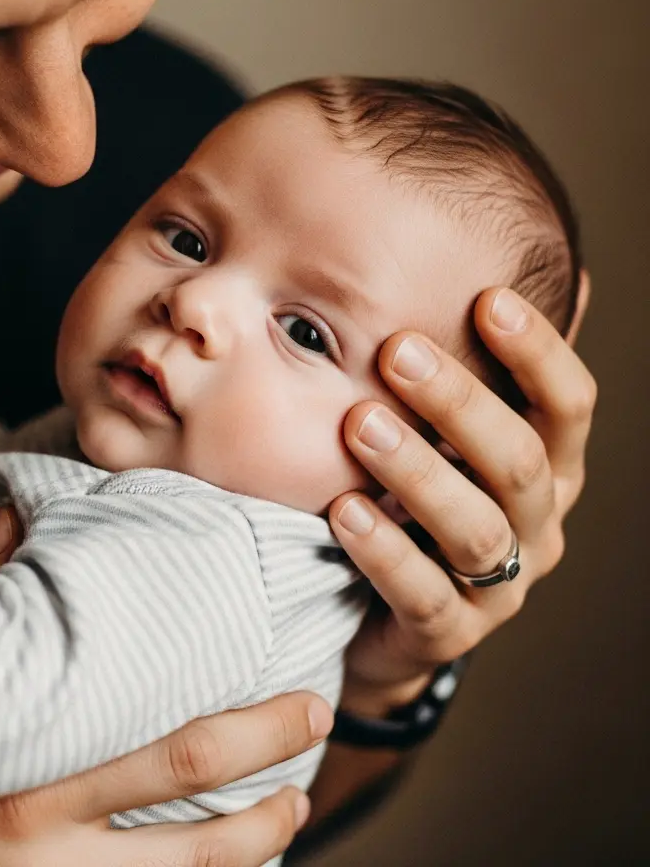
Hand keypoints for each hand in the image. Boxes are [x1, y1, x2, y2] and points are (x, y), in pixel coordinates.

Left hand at [328, 283, 595, 714]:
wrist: (376, 613)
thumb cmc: (412, 498)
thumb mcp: (440, 436)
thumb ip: (464, 372)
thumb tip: (514, 276)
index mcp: (545, 469)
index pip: (567, 408)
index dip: (537, 354)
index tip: (487, 298)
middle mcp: (535, 525)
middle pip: (519, 462)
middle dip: (460, 403)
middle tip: (398, 351)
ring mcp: (498, 586)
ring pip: (474, 528)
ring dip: (419, 471)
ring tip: (360, 425)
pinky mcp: (448, 634)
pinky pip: (423, 595)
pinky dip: (384, 552)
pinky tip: (343, 510)